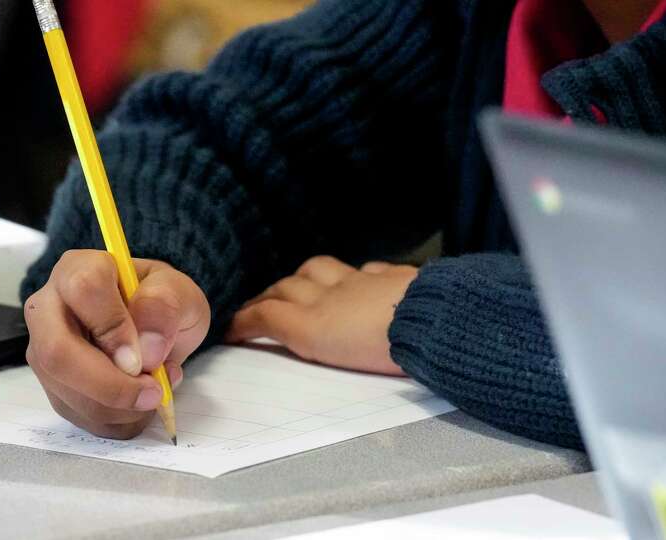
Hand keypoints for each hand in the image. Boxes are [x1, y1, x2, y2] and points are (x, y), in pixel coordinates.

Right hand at [23, 250, 209, 438]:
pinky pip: (77, 414)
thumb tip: (146, 349)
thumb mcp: (179, 291)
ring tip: (154, 393)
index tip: (145, 358)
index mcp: (79, 269)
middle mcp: (50, 307)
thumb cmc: (161, 301)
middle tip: (152, 394)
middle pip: (56, 351)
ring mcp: (44, 349)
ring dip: (118, 407)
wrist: (154, 325)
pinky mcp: (53, 384)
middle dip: (108, 385)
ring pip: (66, 390)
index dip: (113, 327)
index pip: (83, 290)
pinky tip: (139, 404)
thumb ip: (166, 306)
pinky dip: (116, 420)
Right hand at [227, 256, 416, 374]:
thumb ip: (307, 340)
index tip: (231, 328)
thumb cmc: (387, 351)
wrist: (434, 323)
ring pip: (319, 269)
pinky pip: (366, 269)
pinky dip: (352, 275)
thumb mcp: (336, 360)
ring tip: (297, 286)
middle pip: (288, 287)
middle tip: (257, 305)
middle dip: (266, 295)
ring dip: (301, 277)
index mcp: (314, 323)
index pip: (268, 314)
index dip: (245, 320)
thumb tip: (285, 330)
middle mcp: (332, 296)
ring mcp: (363, 282)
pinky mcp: (393, 278)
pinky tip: (358, 280)